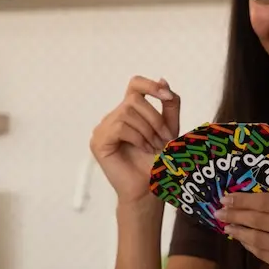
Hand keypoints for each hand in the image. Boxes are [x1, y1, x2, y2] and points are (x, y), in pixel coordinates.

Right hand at [90, 76, 180, 202]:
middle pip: (134, 100)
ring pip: (127, 112)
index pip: (135, 85)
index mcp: (129, 112)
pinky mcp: (98, 141)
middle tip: (163, 140)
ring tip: (153, 147)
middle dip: (155, 119)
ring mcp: (103, 129)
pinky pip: (119, 127)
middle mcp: (114, 117)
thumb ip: (169, 105)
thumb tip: (163, 80)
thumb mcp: (169, 128)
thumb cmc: (158, 161)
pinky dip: (137, 137)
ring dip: (147, 130)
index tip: (166, 96)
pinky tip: (142, 149)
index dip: (150, 85)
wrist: (149, 188)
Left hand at [216, 192, 268, 268]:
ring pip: (257, 238)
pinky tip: (241, 238)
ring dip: (238, 231)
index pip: (267, 202)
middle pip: (259, 220)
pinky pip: (261, 253)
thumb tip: (248, 200)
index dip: (243, 200)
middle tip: (219, 212)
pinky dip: (249, 245)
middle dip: (235, 214)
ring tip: (227, 225)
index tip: (227, 197)